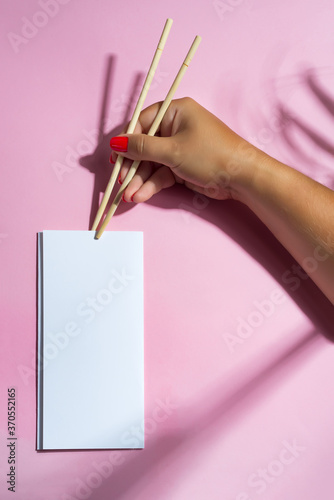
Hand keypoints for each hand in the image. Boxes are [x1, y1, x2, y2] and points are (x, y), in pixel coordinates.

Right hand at [110, 97, 262, 202]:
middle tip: (121, 183)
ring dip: (140, 180)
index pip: (142, 123)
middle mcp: (176, 127)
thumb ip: (142, 148)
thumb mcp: (172, 150)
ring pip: (152, 164)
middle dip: (132, 167)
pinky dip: (152, 185)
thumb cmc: (210, 154)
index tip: (115, 159)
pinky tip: (141, 195)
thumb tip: (116, 143)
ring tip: (130, 196)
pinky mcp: (183, 167)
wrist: (241, 177)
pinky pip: (161, 174)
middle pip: (145, 146)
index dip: (126, 142)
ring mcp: (179, 148)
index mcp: (175, 111)